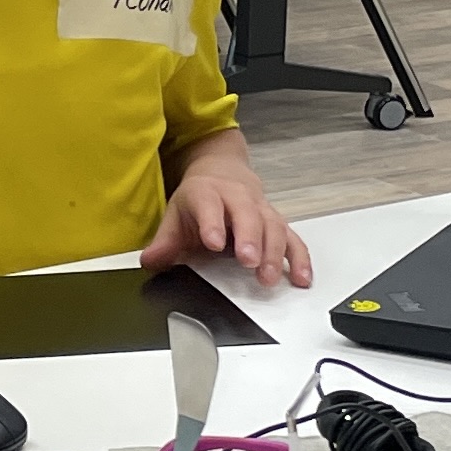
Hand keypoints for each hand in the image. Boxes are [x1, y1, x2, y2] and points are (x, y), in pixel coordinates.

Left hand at [143, 170, 312, 291]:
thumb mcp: (177, 215)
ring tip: (268, 276)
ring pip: (273, 227)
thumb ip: (165, 242)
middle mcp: (238, 199)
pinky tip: (300, 277)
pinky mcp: (278, 223)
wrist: (223, 173)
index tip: (213, 242)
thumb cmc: (200, 198)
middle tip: (249, 261)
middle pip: (247, 215)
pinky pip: (292, 239)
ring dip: (273, 252)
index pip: (209, 205)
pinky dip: (298, 258)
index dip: (212, 223)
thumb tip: (150, 262)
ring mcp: (261, 210)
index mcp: (208, 194)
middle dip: (250, 238)